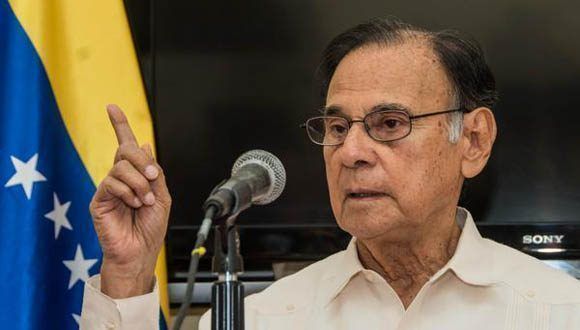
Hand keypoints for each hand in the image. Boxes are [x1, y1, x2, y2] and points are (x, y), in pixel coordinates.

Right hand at [89, 104, 171, 297]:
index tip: (112, 107)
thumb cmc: (152, 228)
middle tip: (154, 178)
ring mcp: (109, 188)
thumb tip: (145, 144)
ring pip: (121, 167)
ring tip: (145, 200)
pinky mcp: (99, 200)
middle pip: (127, 150)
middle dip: (142, 160)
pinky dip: (128, 192)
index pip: (127, 146)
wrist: (141, 252)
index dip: (120, 125)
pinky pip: (111, 182)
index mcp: (137, 175)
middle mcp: (121, 178)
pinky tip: (134, 204)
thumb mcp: (162, 196)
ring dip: (139, 182)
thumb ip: (154, 171)